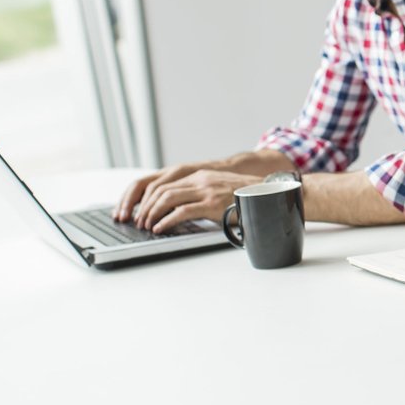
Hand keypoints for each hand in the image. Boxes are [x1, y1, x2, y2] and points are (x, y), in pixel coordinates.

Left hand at [115, 164, 259, 232]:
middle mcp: (199, 180)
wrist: (266, 193)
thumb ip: (199, 195)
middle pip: (160, 190)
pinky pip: (182, 211)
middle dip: (144, 207)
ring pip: (167, 198)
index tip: (138, 211)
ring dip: (152, 213)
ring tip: (146, 226)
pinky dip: (167, 220)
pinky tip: (160, 228)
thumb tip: (178, 211)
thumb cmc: (243, 196)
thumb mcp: (217, 190)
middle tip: (137, 221)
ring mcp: (206, 190)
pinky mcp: (212, 203)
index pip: (163, 184)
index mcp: (198, 176)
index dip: (146, 199)